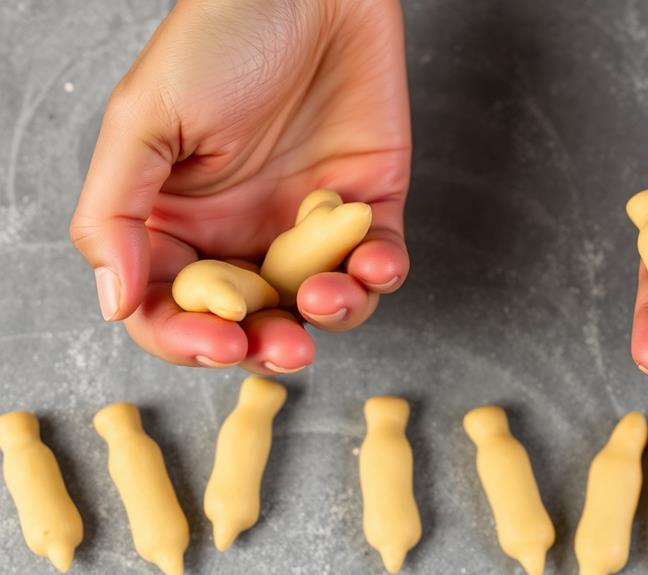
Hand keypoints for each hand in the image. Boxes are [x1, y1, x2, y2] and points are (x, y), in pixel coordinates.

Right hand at [69, 0, 410, 373]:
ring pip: (319, 306)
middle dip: (267, 346)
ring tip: (325, 299)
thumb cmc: (219, 39)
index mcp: (180, 221)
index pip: (173, 309)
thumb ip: (116, 214)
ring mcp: (308, 224)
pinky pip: (379, 264)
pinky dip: (381, 277)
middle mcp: (243, 232)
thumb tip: (111, 305)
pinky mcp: (367, 207)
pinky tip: (374, 265)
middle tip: (285, 348)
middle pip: (252, 322)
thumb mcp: (145, 119)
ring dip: (328, 319)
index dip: (191, 340)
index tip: (221, 343)